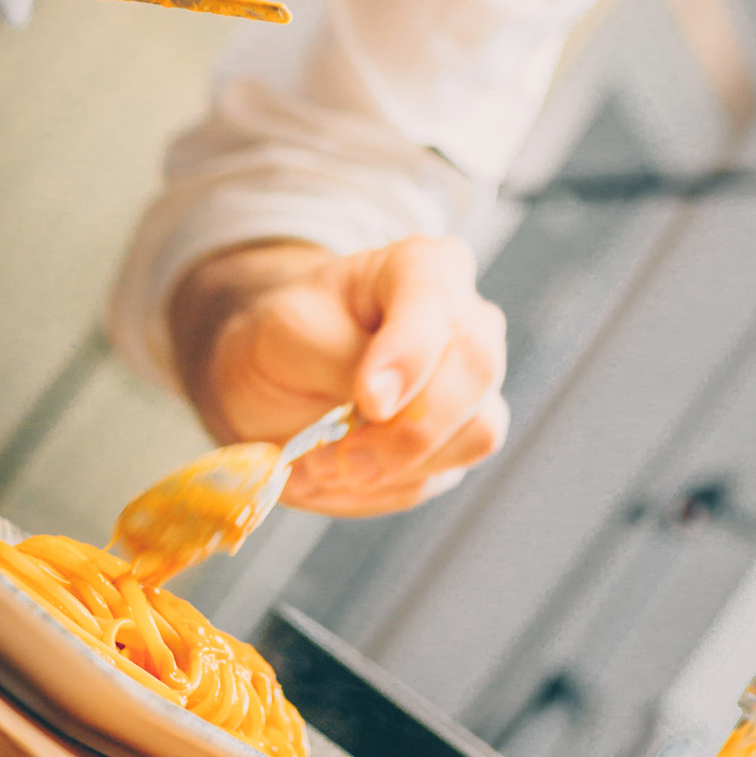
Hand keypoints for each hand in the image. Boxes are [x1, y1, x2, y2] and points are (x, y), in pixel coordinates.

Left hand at [168, 235, 508, 515]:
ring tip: (316, 464)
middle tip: (331, 457)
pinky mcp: (459, 443)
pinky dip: (375, 489)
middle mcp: (468, 321)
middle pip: (476, 371)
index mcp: (426, 267)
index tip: (369, 401)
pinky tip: (332, 473)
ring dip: (386, 468)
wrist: (279, 379)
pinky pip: (437, 477)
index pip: (438, 303)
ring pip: (472, 435)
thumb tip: (387, 403)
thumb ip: (339, 355)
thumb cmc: (289, 337)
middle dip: (404, 430)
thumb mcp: (288, 331)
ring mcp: (474, 387)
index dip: (410, 355)